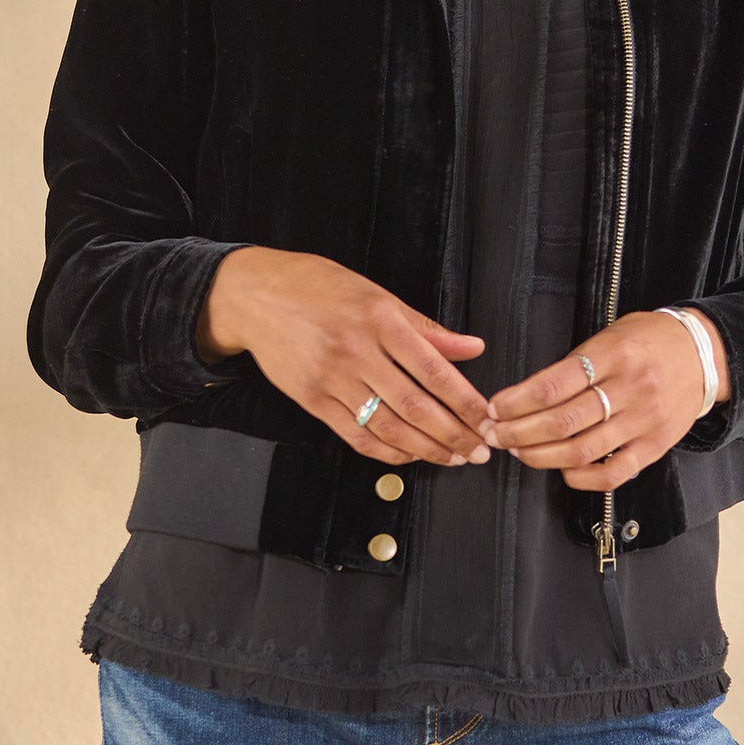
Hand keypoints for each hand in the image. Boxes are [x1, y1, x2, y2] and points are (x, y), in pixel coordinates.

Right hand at [198, 246, 493, 467]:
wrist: (255, 296)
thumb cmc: (317, 286)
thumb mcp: (376, 293)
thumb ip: (425, 327)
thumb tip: (471, 348)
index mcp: (379, 319)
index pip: (433, 369)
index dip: (465, 400)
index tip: (487, 417)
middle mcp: (356, 352)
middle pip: (414, 405)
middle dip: (453, 434)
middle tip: (478, 450)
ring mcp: (331, 380)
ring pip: (387, 427)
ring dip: (426, 449)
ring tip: (452, 458)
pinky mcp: (312, 401)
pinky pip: (356, 437)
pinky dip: (387, 452)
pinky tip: (409, 455)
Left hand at [482, 308, 730, 490]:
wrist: (703, 354)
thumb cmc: (649, 340)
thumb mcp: (610, 335)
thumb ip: (575, 363)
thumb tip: (527, 395)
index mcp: (614, 354)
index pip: (554, 384)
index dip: (516, 401)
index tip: (494, 408)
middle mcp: (630, 388)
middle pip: (562, 421)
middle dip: (518, 432)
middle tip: (495, 435)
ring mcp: (644, 421)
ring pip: (582, 451)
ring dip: (541, 456)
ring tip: (519, 451)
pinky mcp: (655, 446)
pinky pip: (613, 473)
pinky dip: (580, 477)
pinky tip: (561, 469)